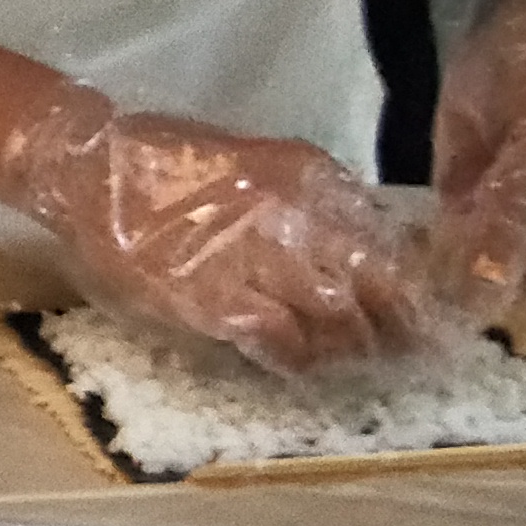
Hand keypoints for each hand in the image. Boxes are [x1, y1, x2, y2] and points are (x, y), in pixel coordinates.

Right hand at [0, 81, 452, 373]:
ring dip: (349, 349)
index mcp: (310, 183)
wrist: (93, 173)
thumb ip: (315, 200)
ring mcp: (256, 263)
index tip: (432, 318)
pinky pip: (280, 344)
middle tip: (407, 355)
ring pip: (335, 324)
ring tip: (351, 361)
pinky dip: (298, 358)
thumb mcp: (263, 163)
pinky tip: (299, 361)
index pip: (387, 247)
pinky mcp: (215, 302)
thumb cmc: (174, 164)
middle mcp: (294, 222)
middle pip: (373, 291)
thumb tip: (371, 242)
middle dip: (396, 330)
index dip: (415, 291)